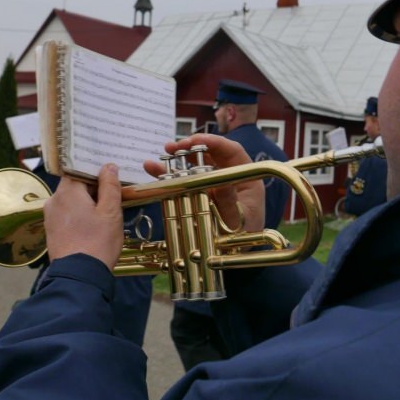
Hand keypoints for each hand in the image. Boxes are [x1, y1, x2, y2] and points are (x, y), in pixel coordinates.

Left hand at [43, 163, 122, 269]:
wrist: (79, 277)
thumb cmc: (98, 242)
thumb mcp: (111, 212)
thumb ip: (110, 186)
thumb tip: (108, 167)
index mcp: (67, 191)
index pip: (80, 169)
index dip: (96, 171)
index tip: (111, 176)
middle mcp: (54, 200)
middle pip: (75, 185)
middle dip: (94, 188)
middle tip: (114, 195)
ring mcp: (50, 216)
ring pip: (71, 200)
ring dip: (87, 202)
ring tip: (106, 212)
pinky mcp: (52, 230)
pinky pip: (67, 214)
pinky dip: (80, 214)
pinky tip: (93, 225)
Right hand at [143, 134, 264, 231]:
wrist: (235, 259)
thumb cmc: (242, 241)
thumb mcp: (237, 223)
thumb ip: (229, 203)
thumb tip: (220, 181)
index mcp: (247, 180)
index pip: (233, 152)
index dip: (214, 142)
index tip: (195, 141)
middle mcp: (230, 178)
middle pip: (212, 154)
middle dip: (192, 147)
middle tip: (174, 146)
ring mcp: (214, 185)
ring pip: (196, 163)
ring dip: (179, 157)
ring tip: (164, 152)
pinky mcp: (199, 193)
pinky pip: (184, 179)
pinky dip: (169, 174)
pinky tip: (152, 169)